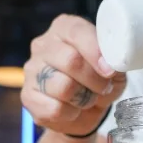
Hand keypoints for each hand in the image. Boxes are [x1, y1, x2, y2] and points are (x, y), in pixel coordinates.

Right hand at [22, 15, 125, 135]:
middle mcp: (43, 45)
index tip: (110, 71)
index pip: (77, 32)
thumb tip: (109, 65)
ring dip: (84, 98)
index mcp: (64, 28)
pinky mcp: (28, 96)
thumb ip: (114, 60)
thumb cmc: (98, 82)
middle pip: (70, 60)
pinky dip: (71, 114)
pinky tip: (73, 110)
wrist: (84, 112)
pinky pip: (54, 109)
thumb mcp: (114, 68)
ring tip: (88, 99)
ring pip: (63, 87)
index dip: (96, 52)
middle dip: (94, 80)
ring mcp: (32, 71)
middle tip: (104, 88)